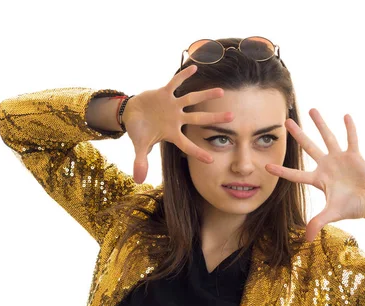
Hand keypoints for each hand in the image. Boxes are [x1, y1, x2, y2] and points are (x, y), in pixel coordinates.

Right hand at [123, 65, 233, 183]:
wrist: (132, 113)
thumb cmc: (139, 131)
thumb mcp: (139, 146)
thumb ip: (141, 161)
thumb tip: (138, 180)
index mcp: (172, 133)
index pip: (186, 145)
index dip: (197, 152)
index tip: (211, 160)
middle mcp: (176, 119)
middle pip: (198, 119)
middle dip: (214, 119)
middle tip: (233, 118)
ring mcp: (172, 106)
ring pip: (191, 99)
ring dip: (205, 95)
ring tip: (221, 91)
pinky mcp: (164, 93)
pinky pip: (175, 83)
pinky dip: (183, 76)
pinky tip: (195, 67)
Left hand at [265, 109, 364, 241]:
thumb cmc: (352, 208)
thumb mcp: (332, 214)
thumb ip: (318, 223)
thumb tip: (307, 240)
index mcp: (318, 180)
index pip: (295, 174)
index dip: (282, 170)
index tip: (266, 165)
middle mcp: (326, 166)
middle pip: (308, 147)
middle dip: (297, 134)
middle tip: (285, 121)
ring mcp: (340, 159)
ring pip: (327, 137)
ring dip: (320, 124)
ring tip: (311, 109)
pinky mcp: (355, 155)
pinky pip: (351, 139)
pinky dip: (349, 128)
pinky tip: (345, 116)